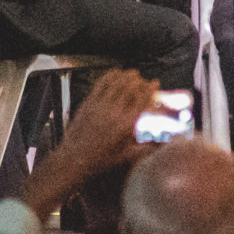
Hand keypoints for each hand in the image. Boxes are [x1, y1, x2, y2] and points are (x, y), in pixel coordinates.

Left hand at [23, 68, 156, 217]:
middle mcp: (115, 112)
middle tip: (143, 79)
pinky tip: (114, 73)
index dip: (150, 89)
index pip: (142, 100)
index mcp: (126, 124)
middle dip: (139, 81)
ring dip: (126, 76)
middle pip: (130, 88)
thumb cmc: (100, 161)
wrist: (74, 160)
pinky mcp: (88, 104)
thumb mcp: (126, 157)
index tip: (155, 83)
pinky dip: (109, 76)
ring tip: (133, 73)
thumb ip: (144, 149)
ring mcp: (100, 106)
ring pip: (116, 84)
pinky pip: (101, 85)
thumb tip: (159, 145)